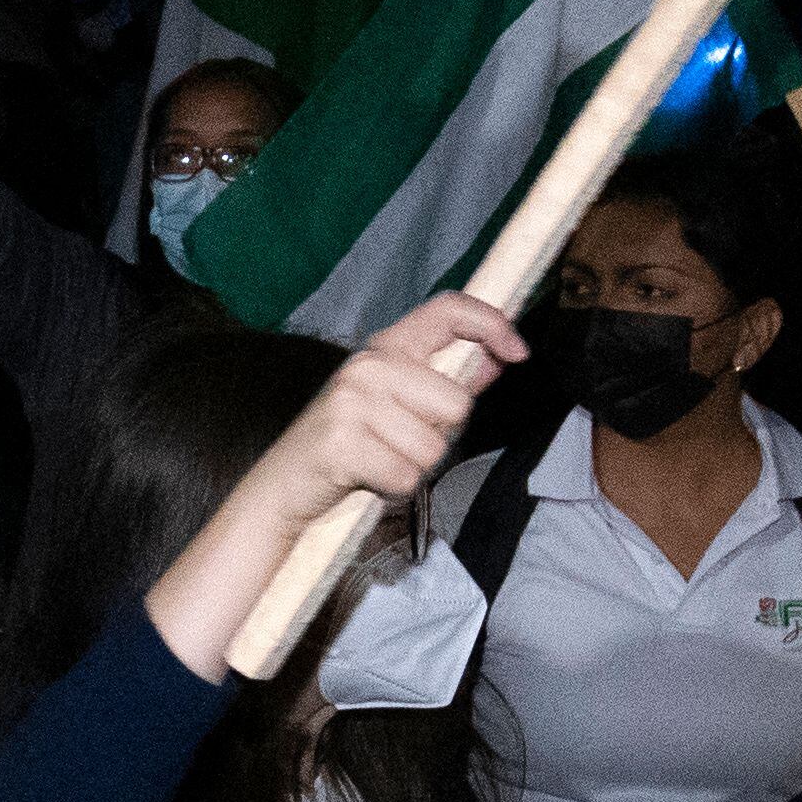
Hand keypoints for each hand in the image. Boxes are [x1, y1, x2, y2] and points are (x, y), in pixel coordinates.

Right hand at [241, 293, 518, 531]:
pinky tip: (366, 479)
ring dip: (414, 467)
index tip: (518, 352)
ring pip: (434, 447)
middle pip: (456, 404)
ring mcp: (351, 401)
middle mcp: (368, 365)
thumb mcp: (398, 404)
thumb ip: (447, 381)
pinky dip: (393, 490)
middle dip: (438, 436)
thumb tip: (497, 357)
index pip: (447, 311)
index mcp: (384, 348)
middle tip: (397, 443)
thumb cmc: (350, 446)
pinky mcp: (342, 442)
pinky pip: (406, 477)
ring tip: (379, 461)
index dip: (491, 323)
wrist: (283, 487)